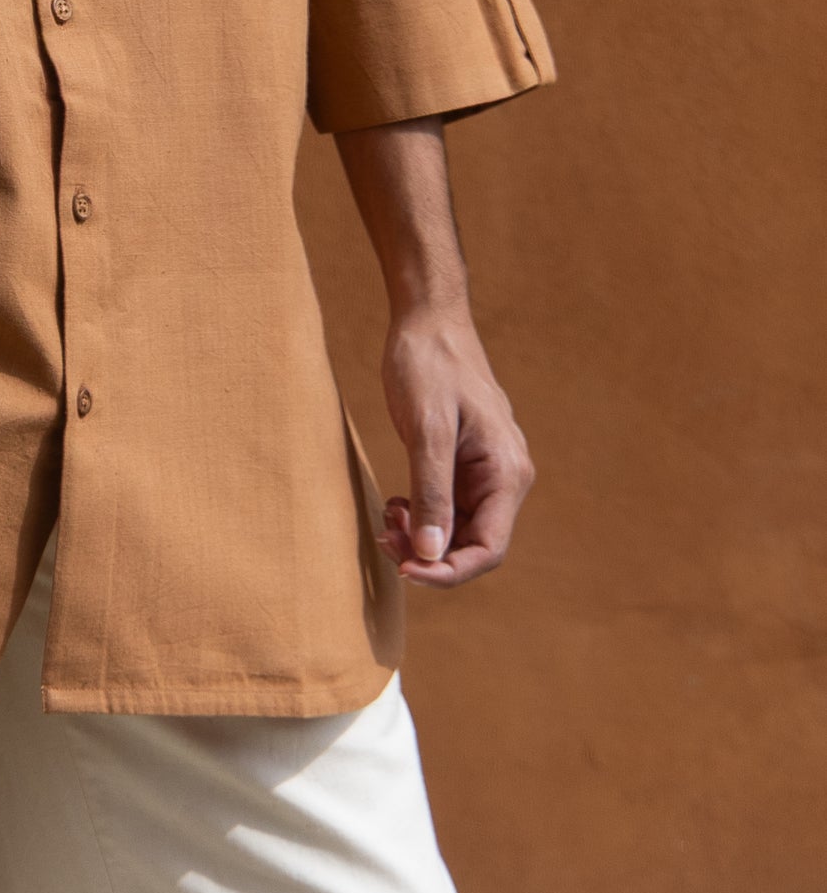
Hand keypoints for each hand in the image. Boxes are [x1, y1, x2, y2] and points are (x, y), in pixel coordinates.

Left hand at [377, 300, 534, 586]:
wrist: (428, 320)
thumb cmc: (429, 366)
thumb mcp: (426, 430)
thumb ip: (432, 492)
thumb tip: (431, 555)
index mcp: (507, 473)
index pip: (489, 550)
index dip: (448, 571)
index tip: (405, 570)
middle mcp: (503, 478)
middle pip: (472, 545)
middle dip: (428, 553)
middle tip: (384, 538)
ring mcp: (484, 472)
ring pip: (456, 529)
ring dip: (421, 536)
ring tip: (387, 519)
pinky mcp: (462, 464)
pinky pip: (446, 507)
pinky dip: (421, 515)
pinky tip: (396, 504)